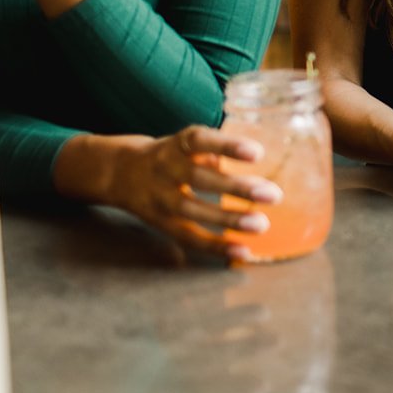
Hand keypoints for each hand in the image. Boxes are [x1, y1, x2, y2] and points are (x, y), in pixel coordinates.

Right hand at [109, 126, 284, 261]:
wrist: (119, 173)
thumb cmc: (173, 154)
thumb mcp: (189, 142)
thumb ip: (219, 150)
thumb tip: (271, 157)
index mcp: (176, 145)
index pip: (200, 141)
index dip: (227, 146)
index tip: (257, 152)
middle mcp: (165, 170)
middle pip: (199, 180)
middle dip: (236, 188)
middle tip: (273, 194)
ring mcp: (161, 199)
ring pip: (193, 212)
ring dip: (229, 221)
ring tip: (262, 224)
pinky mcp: (161, 224)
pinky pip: (188, 238)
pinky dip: (216, 246)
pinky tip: (243, 251)